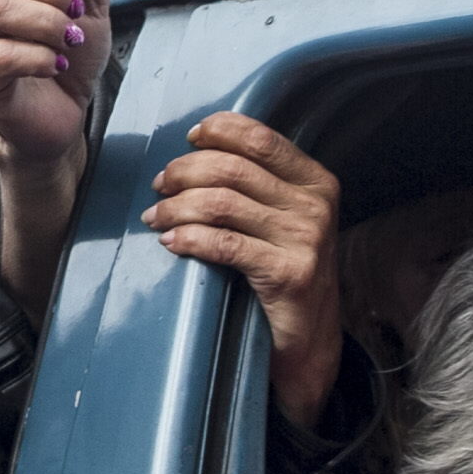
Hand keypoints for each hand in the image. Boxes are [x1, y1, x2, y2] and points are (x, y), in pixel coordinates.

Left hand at [147, 114, 342, 429]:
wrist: (310, 342)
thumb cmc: (284, 273)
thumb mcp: (282, 220)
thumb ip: (255, 186)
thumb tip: (195, 153)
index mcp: (316, 181)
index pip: (260, 139)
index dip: (218, 131)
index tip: (187, 140)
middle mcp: (315, 205)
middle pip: (232, 169)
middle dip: (185, 172)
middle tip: (159, 187)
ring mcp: (305, 239)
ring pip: (221, 203)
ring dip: (177, 207)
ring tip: (155, 217)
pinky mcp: (288, 274)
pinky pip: (223, 244)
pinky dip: (188, 238)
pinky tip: (170, 241)